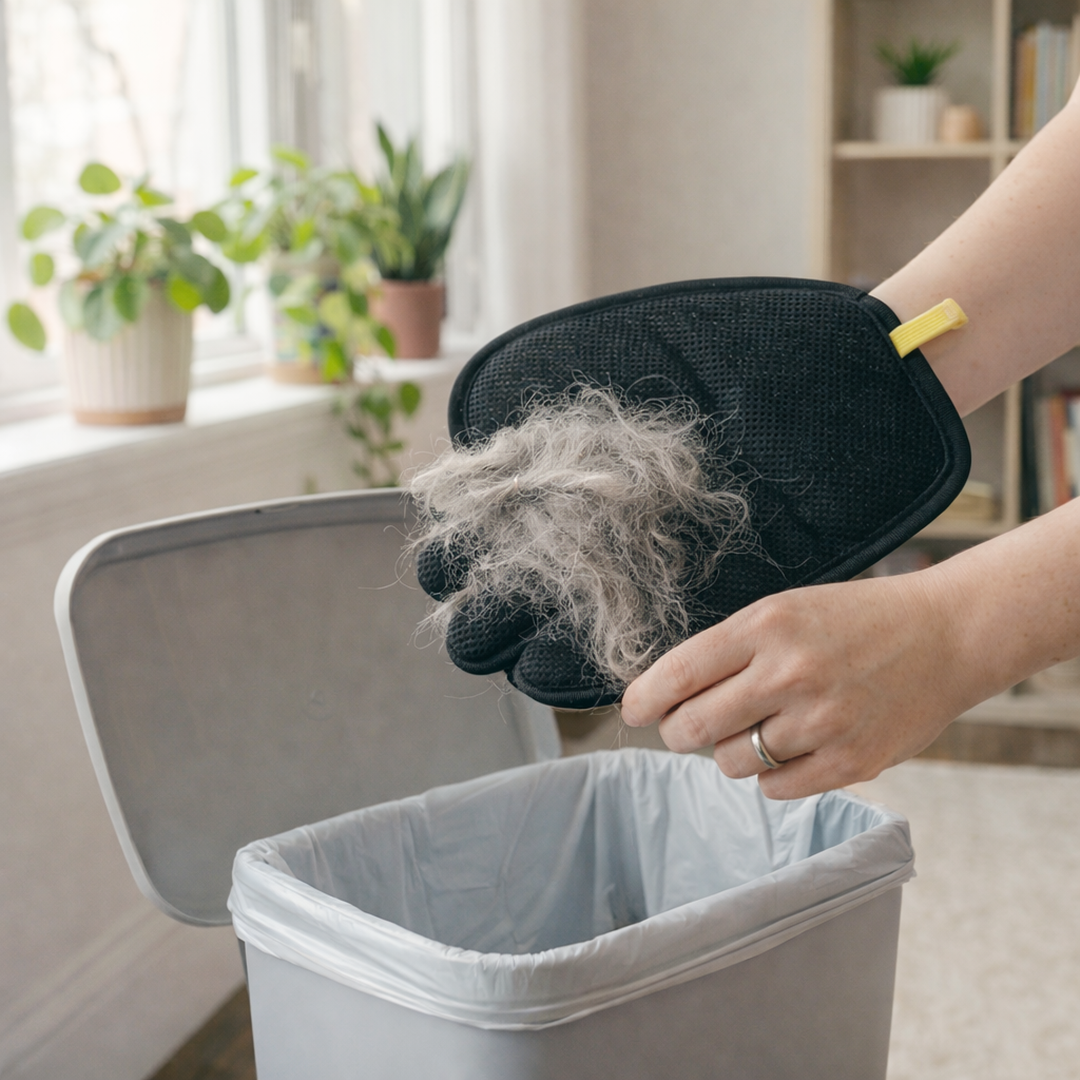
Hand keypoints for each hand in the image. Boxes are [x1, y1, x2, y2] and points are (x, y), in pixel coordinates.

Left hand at [621, 570, 980, 798]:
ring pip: (731, 762)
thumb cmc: (854, 621)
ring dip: (731, 752)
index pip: (679, 673)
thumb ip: (730, 650)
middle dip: (678, 732)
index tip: (632, 712)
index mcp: (765, 626)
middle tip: (685, 729)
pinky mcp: (851, 761)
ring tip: (759, 728)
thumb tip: (667, 696)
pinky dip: (771, 776)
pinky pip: (775, 789)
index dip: (644, 699)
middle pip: (693, 727)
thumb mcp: (785, 611)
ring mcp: (821, 721)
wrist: (944, 635)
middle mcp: (788, 673)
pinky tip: (790, 748)